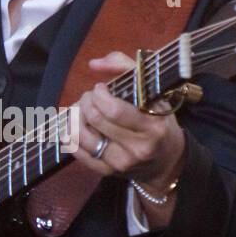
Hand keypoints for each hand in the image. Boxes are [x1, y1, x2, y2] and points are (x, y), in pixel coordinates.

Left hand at [70, 51, 186, 192]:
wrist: (166, 160)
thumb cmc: (157, 119)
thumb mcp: (153, 91)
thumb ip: (126, 67)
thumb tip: (94, 64)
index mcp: (153, 126)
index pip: (114, 110)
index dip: (99, 95)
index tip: (100, 88)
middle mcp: (138, 147)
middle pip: (95, 120)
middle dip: (85, 101)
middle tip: (90, 97)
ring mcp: (121, 162)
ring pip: (81, 136)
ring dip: (74, 117)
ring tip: (81, 110)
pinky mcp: (107, 172)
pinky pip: (77, 152)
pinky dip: (70, 135)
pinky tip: (74, 125)